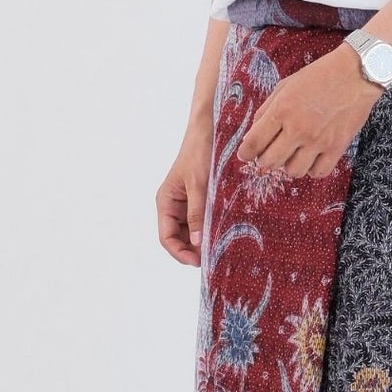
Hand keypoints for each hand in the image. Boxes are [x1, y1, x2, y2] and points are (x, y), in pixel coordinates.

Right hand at [156, 117, 215, 266]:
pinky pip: (203, 219)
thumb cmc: (199, 153)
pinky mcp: (201, 198)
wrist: (210, 129)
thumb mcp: (199, 185)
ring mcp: (187, 203)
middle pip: (179, 238)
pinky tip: (225, 232)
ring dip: (204, 240)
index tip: (199, 262)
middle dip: (194, 249)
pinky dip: (211, 227)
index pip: (167, 237)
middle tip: (215, 258)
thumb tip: (198, 243)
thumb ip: (197, 214)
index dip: (180, 253)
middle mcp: (174, 205)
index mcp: (166, 202)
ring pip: (193, 231)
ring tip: (221, 247)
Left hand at [236, 45, 382, 178]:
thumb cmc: (319, 76)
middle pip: (270, 162)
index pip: (254, 142)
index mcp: (282, 110)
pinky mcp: (337, 147)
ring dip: (289, 165)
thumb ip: (266, 110)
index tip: (245, 154)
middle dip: (264, 160)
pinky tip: (312, 159)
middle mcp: (298, 128)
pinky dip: (312, 170)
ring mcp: (318, 140)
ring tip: (293, 154)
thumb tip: (253, 135)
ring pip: (293, 171)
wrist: (355, 73)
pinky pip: (319, 173)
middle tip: (269, 154)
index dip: (245, 153)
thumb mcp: (285, 86)